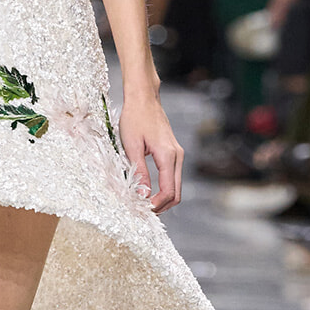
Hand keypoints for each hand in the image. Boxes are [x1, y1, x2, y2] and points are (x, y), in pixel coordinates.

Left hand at [119, 87, 182, 212]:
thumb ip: (138, 172)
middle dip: (162, 205)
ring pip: (176, 186)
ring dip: (163, 198)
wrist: (143, 98)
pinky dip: (164, 188)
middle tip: (143, 211)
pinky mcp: (173, 152)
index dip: (157, 205)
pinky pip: (172, 177)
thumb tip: (142, 196)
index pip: (169, 191)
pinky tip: (149, 190)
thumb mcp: (131, 146)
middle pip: (177, 193)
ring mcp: (177, 154)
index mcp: (168, 156)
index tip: (142, 210)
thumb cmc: (135, 118)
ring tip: (144, 203)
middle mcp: (177, 156)